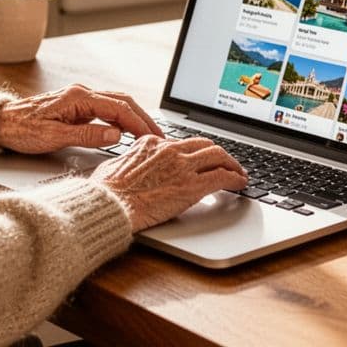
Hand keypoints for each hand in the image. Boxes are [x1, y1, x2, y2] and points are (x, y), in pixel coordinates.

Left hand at [0, 84, 162, 153]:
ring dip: (134, 118)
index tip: (152, 137)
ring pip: (115, 104)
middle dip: (143, 118)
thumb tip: (116, 135)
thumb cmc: (20, 129)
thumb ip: (86, 135)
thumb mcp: (53, 137)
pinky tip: (127, 131)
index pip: (118, 108)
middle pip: (122, 102)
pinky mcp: (76, 107)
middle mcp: (81, 94)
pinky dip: (121, 119)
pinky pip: (105, 110)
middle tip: (159, 136)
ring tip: (149, 134)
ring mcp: (79, 99)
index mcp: (77, 97)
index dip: (138, 123)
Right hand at [91, 136, 248, 231]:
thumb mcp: (114, 165)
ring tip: (239, 173)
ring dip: (232, 164)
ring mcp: (182, 166)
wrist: (110, 205)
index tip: (200, 159)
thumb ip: (130, 161)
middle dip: (218, 154)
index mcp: (151, 143)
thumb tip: (129, 166)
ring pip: (218, 156)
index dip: (195, 152)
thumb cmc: (106, 191)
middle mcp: (170, 150)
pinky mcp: (192, 185)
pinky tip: (240, 184)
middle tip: (226, 163)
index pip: (182, 142)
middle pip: (204, 144)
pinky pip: (222, 176)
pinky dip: (235, 178)